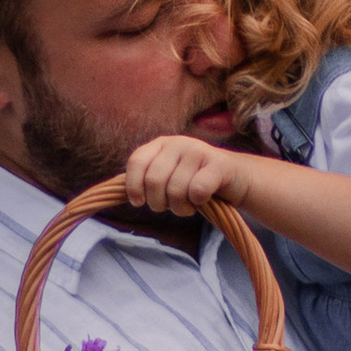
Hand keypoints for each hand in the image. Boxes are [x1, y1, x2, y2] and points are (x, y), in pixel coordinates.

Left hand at [123, 131, 247, 217]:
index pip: (136, 162)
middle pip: (154, 181)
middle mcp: (178, 142)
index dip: (133, 185)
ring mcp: (199, 151)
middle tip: (169, 206)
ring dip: (181, 208)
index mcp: (161, 144)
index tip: (138, 202)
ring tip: (188, 205)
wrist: (237, 178)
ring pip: (176, 190)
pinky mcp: (219, 164)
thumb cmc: (195, 181)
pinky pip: (197, 190)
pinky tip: (203, 199)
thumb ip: (145, 179)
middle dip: (159, 203)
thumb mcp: (168, 174)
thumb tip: (113, 192)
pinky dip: (198, 202)